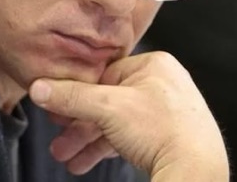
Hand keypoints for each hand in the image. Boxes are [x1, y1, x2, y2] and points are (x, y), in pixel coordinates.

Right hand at [29, 51, 228, 180]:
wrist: (196, 173)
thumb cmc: (166, 132)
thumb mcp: (108, 108)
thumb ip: (71, 97)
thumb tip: (40, 88)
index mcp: (154, 65)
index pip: (103, 74)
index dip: (77, 93)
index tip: (57, 106)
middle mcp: (161, 84)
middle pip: (106, 101)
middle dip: (78, 124)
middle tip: (59, 137)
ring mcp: (165, 111)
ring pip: (114, 122)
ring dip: (86, 140)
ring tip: (67, 156)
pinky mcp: (166, 135)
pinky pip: (127, 137)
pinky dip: (105, 148)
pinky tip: (85, 161)